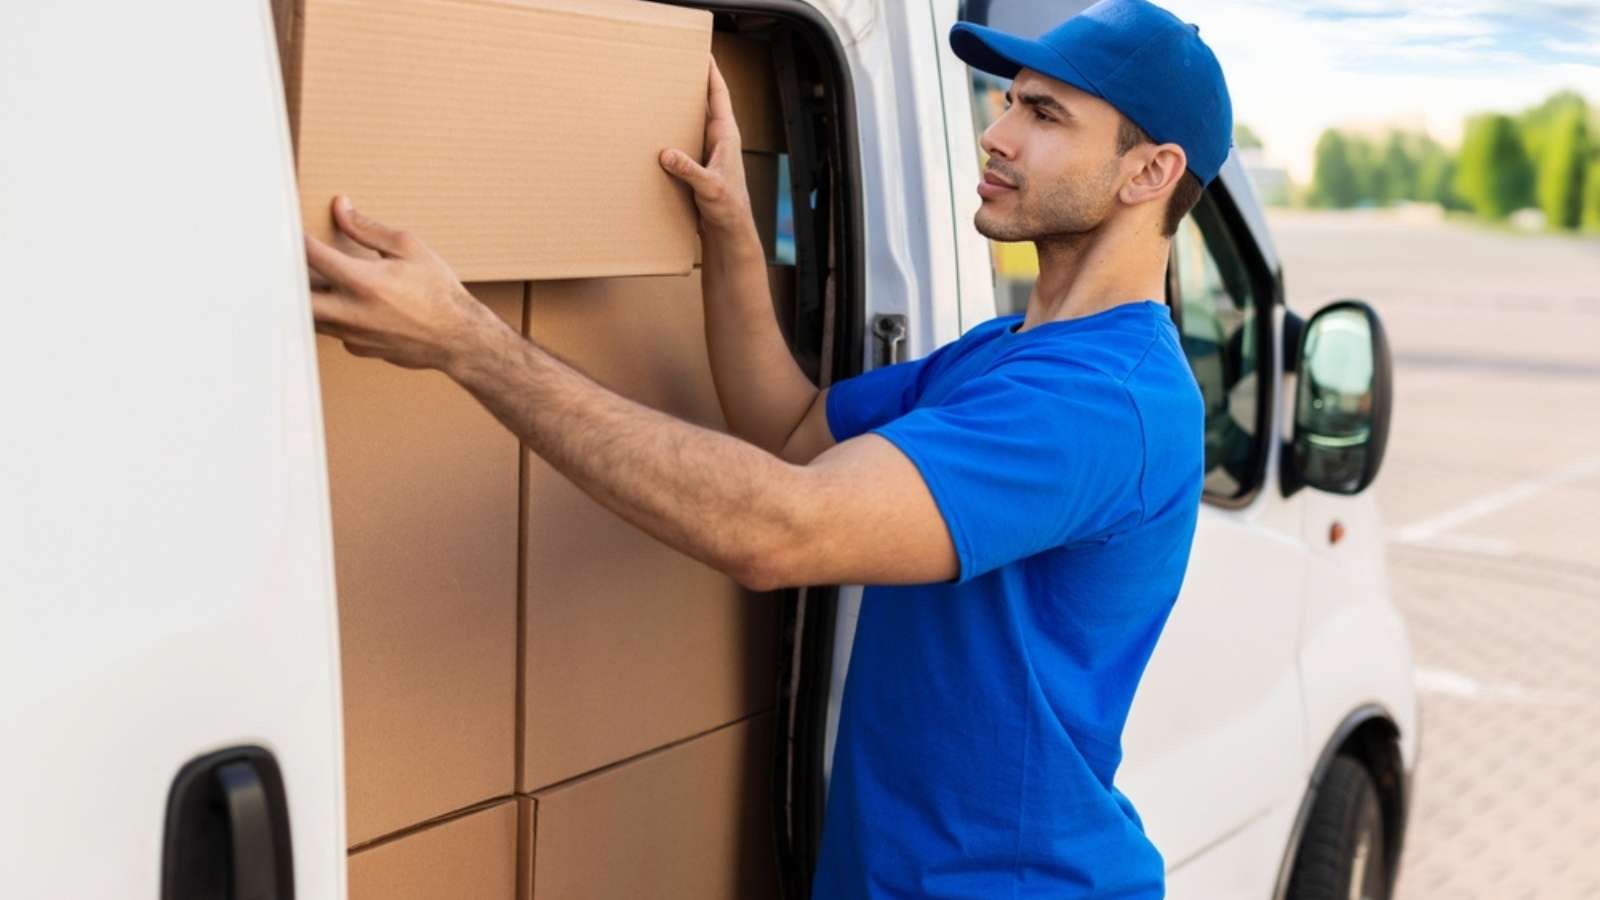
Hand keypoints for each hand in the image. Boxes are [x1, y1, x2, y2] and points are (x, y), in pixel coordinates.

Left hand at [306, 196, 504, 372]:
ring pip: (310, 316)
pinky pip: (333, 330)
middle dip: (287, 279)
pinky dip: (333, 315)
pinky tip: (346, 304)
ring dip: (308, 297)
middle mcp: (351, 312)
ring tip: (314, 280)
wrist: (457, 338)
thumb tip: (340, 208)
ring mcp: (352, 334)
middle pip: (295, 297)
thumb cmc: (438, 291)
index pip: (311, 256)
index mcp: (364, 282)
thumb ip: (368, 229)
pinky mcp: (358, 348)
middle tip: (284, 263)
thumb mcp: (409, 248)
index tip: (287, 228)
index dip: (294, 238)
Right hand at [658, 58, 753, 234]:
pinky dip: (673, 130)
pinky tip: (658, 129)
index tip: (702, 52)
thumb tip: (666, 154)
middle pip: (706, 102)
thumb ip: (689, 170)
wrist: (729, 230)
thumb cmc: (728, 208)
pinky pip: (685, 139)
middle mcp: (719, 138)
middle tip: (675, 64)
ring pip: (694, 120)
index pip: (719, 95)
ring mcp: (709, 150)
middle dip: (693, 83)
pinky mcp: (699, 163)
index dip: (712, 73)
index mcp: (726, 136)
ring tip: (662, 91)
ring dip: (681, 107)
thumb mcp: (709, 188)